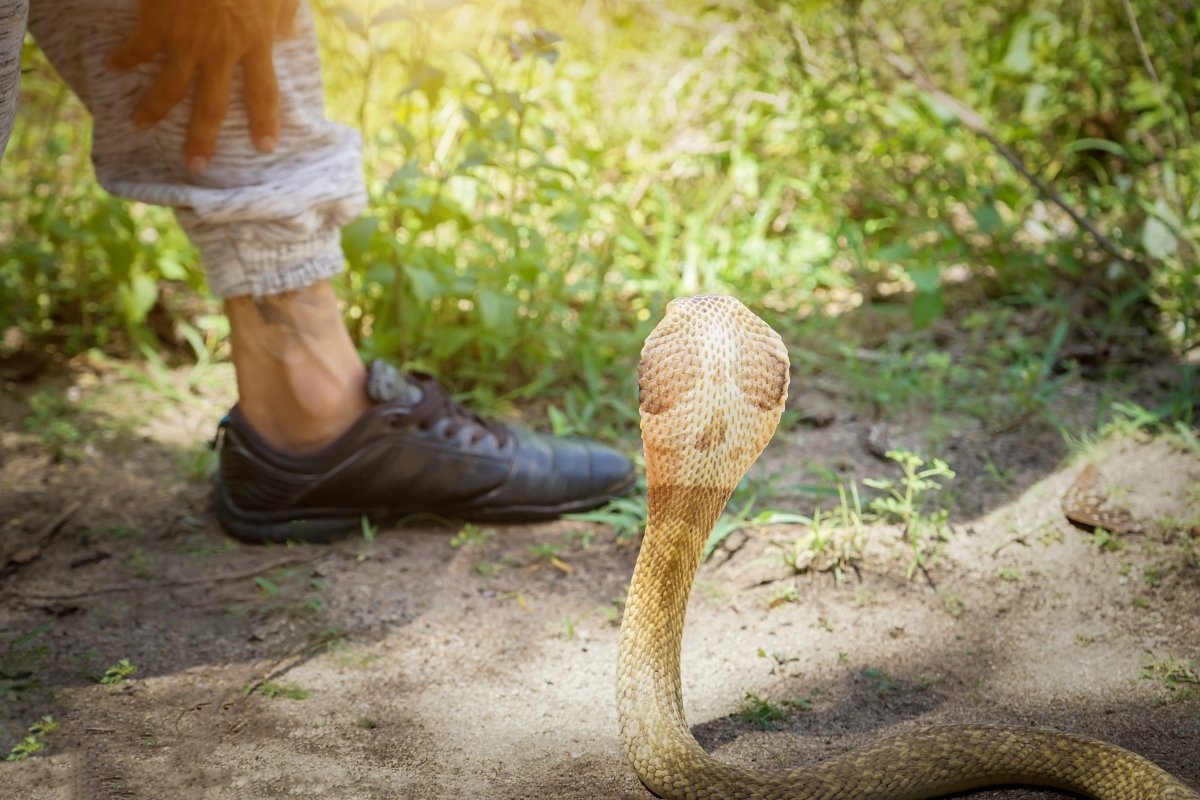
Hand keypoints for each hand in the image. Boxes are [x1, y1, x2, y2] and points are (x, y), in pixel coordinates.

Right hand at [108, 0, 299, 172]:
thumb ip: (284, 13)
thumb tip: (287, 34)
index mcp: (255, 42)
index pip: (264, 92)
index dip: (265, 122)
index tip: (266, 148)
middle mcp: (221, 51)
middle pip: (213, 105)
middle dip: (204, 138)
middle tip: (197, 166)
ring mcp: (186, 40)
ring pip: (170, 88)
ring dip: (153, 110)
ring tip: (139, 125)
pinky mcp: (157, 23)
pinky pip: (138, 49)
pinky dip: (125, 58)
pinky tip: (113, 66)